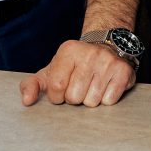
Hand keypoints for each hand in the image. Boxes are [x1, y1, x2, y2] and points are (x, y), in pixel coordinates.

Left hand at [19, 40, 135, 107]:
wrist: (107, 48)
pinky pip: (109, 101)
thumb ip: (32, 84)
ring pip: (92, 102)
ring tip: (93, 86)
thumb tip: (27, 101)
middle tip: (80, 86)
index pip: (56, 86)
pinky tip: (105, 86)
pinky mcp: (123, 71)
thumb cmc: (75, 65)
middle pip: (74, 97)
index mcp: (68, 51)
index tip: (62, 89)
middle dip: (75, 98)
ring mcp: (108, 62)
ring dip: (90, 100)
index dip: (57, 95)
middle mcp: (89, 53)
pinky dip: (106, 99)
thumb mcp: (51, 70)